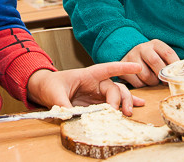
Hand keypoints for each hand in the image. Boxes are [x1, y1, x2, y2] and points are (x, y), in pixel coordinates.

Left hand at [26, 62, 144, 115]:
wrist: (45, 90)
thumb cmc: (50, 86)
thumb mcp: (54, 93)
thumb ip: (62, 104)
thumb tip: (69, 116)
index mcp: (88, 75)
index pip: (107, 69)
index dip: (122, 68)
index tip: (137, 67)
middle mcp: (96, 83)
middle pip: (114, 87)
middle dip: (120, 99)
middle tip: (117, 112)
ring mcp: (98, 93)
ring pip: (118, 95)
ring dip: (126, 103)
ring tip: (128, 113)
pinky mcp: (97, 104)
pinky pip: (114, 103)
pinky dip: (126, 104)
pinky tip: (138, 106)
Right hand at [119, 40, 178, 87]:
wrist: (129, 56)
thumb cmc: (150, 59)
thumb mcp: (160, 55)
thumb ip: (169, 63)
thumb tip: (181, 76)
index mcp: (155, 44)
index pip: (168, 53)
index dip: (174, 66)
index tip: (176, 75)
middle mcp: (142, 48)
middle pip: (156, 63)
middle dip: (162, 76)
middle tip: (164, 82)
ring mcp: (132, 56)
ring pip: (146, 76)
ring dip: (152, 82)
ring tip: (153, 81)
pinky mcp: (124, 67)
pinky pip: (137, 82)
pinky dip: (143, 85)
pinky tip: (143, 81)